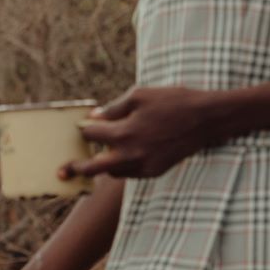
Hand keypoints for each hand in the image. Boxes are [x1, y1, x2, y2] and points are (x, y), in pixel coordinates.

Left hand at [69, 85, 227, 181]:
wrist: (207, 119)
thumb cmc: (173, 101)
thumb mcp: (140, 96)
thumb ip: (114, 108)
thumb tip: (94, 117)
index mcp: (124, 132)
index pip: (92, 133)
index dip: (84, 128)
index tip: (82, 126)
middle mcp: (131, 154)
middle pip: (93, 167)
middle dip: (76, 168)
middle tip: (62, 170)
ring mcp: (143, 166)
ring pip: (112, 172)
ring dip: (103, 165)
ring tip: (95, 160)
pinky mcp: (155, 172)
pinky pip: (130, 173)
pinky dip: (122, 166)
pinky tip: (121, 157)